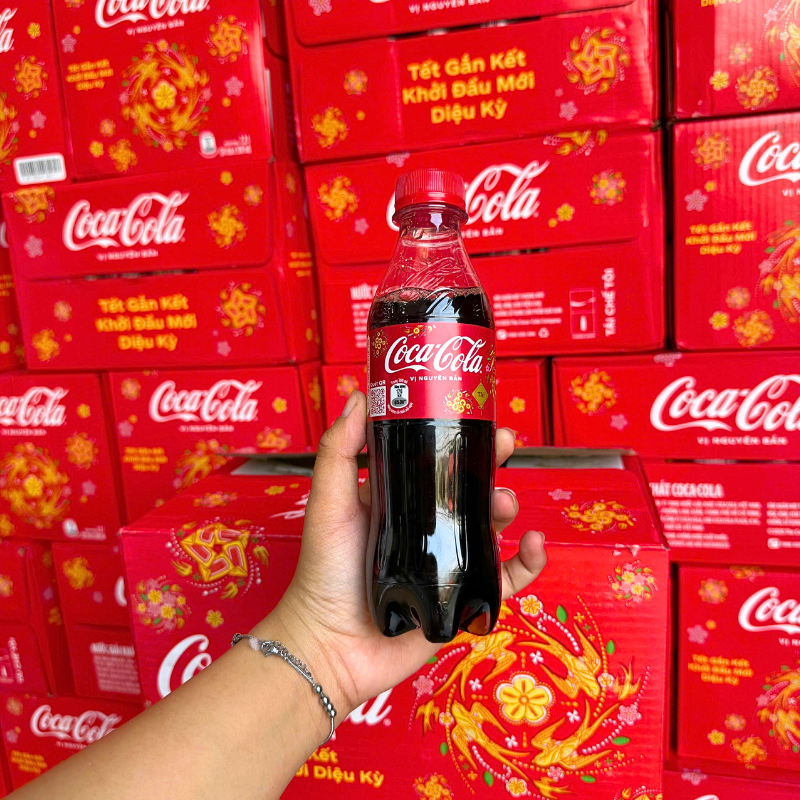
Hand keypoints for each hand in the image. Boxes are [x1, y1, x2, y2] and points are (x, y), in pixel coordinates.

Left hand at [267, 391, 546, 717]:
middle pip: (471, 490)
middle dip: (491, 465)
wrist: (329, 645)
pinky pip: (508, 580)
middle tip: (503, 447)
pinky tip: (533, 543)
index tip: (475, 415)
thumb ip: (339, 451)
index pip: (436, 463)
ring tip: (503, 503)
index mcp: (399, 502)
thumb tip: (358, 396)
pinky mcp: (464, 600)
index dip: (459, 439)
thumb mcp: (329, 503)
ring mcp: (448, 564)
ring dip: (507, 507)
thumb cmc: (324, 572)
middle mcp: (427, 530)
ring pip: (492, 529)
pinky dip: (530, 563)